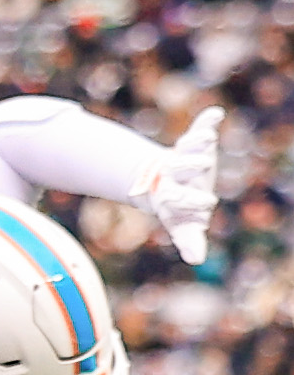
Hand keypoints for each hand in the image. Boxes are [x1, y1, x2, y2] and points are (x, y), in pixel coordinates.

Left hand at [134, 104, 221, 263]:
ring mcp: (182, 156)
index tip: (207, 202)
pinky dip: (206, 121)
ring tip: (207, 138)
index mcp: (172, 195)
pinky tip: (214, 114)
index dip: (188, 199)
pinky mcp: (192, 142)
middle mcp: (174, 175)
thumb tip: (195, 260)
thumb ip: (189, 242)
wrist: (160, 182)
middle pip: (178, 169)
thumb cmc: (178, 210)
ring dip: (196, 142)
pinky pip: (199, 129)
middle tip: (204, 162)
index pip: (177, 198)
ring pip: (185, 147)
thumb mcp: (183, 226)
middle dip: (189, 167)